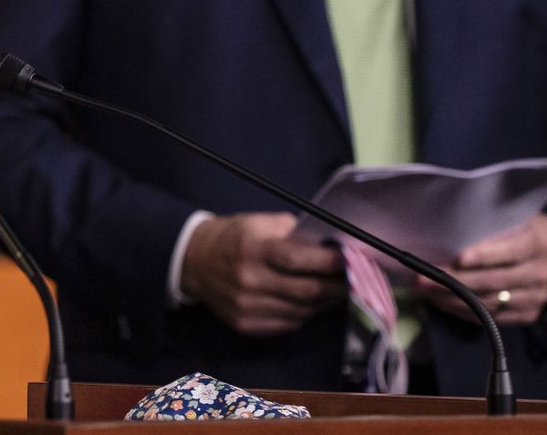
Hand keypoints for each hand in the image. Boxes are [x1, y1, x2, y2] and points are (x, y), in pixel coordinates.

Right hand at [180, 212, 346, 335]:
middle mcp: (250, 280)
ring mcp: (247, 306)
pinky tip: (309, 303)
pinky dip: (304, 314)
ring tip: (334, 292)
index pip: (299, 260)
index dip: (329, 262)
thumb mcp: (259, 222)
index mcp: (253, 249)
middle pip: (307, 291)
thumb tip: (328, 244)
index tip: (350, 259)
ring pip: (302, 311)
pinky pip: (288, 324)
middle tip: (352, 281)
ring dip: (323, 303)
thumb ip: (293, 231)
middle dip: (336, 287)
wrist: (194, 262)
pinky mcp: (246, 324)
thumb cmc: (233, 237)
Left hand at [417, 214, 546, 325]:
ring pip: (490, 303)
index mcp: (537, 243)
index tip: (459, 258)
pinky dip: (465, 312)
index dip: (485, 256)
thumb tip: (447, 227)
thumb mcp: (513, 218)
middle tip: (422, 279)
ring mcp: (537, 296)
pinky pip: (493, 318)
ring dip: (453, 299)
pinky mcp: (529, 314)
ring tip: (426, 291)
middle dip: (455, 281)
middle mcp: (540, 272)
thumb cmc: (518, 230)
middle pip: (494, 281)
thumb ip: (490, 223)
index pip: (511, 251)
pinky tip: (443, 302)